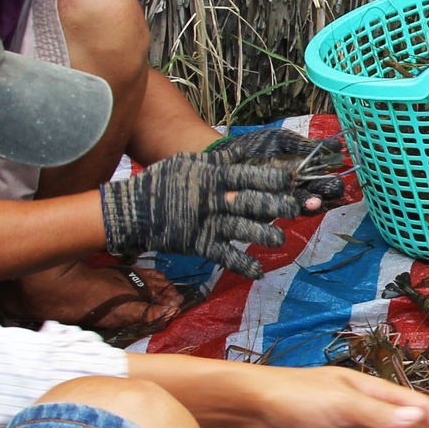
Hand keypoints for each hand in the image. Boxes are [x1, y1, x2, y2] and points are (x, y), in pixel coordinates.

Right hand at [100, 153, 305, 277]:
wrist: (133, 211)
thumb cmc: (162, 183)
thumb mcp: (188, 163)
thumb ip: (216, 162)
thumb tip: (241, 155)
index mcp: (210, 176)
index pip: (245, 175)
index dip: (269, 178)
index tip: (289, 181)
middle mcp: (211, 199)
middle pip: (249, 201)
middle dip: (275, 206)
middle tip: (296, 210)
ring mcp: (205, 223)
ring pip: (241, 229)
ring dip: (263, 235)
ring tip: (280, 241)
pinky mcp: (198, 244)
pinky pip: (223, 255)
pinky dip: (241, 264)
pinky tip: (258, 272)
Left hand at [208, 129, 349, 205]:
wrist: (222, 154)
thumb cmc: (255, 146)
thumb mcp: (281, 140)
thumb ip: (305, 144)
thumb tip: (338, 145)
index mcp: (303, 176)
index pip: (324, 185)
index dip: (333, 184)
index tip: (337, 180)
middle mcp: (293, 193)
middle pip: (316, 200)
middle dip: (324, 196)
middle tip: (329, 191)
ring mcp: (278, 205)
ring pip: (299, 210)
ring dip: (308, 206)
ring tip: (312, 201)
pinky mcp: (260, 215)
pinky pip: (274, 216)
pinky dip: (283, 211)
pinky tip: (287, 206)